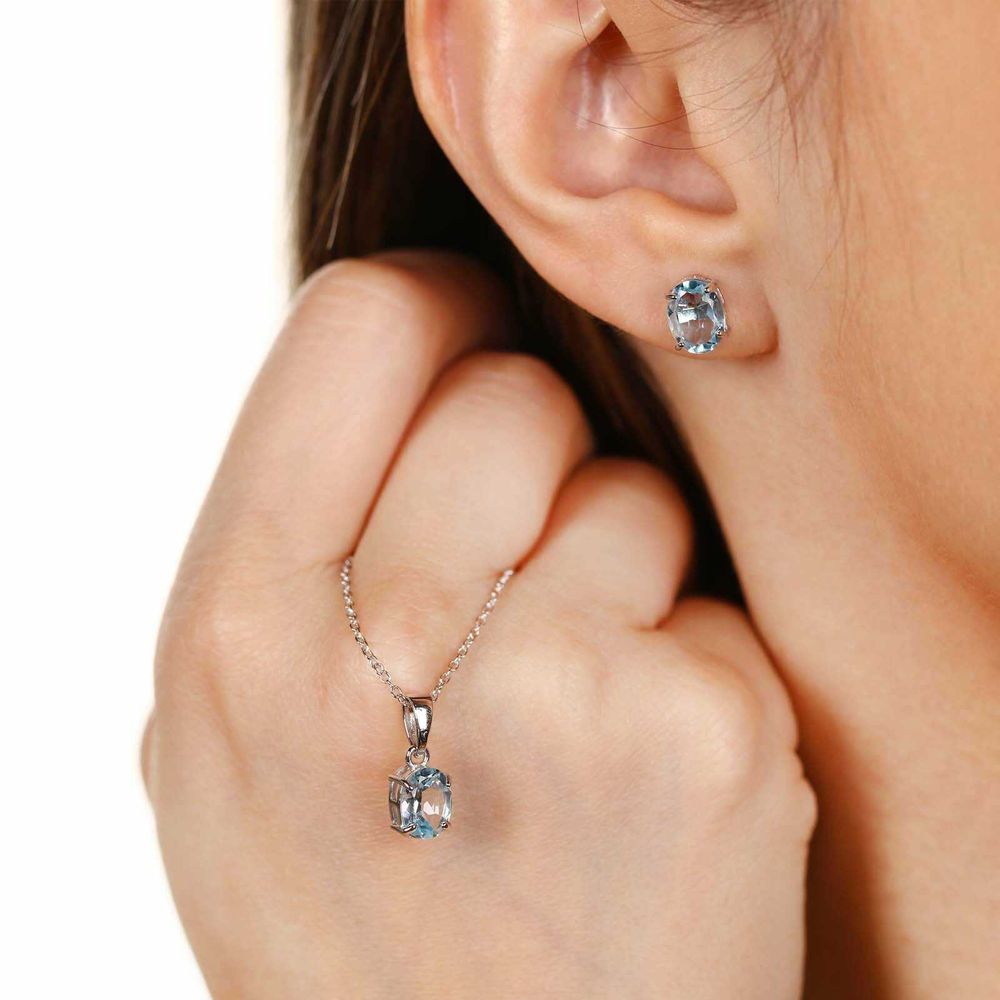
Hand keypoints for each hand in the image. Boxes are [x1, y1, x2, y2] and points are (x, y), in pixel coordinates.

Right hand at [145, 252, 815, 998]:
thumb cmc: (361, 922)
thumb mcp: (230, 752)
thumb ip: (282, 560)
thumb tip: (370, 392)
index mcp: (235, 629)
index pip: (359, 321)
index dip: (432, 314)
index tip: (467, 359)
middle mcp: (379, 650)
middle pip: (508, 388)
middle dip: (526, 461)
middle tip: (509, 586)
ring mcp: (554, 693)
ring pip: (623, 485)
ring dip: (610, 568)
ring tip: (570, 702)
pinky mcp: (697, 737)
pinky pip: (708, 595)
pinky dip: (686, 657)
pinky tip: (642, 766)